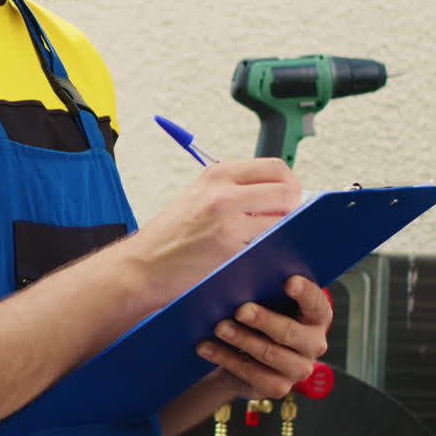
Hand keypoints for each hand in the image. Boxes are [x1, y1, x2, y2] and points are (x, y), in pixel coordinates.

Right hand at [128, 159, 300, 307]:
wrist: (142, 267)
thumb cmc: (168, 237)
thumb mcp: (198, 196)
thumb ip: (236, 190)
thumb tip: (278, 193)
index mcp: (217, 174)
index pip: (275, 168)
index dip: (289, 184)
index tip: (287, 199)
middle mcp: (224, 193)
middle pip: (286, 190)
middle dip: (293, 208)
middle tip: (284, 222)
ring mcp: (229, 222)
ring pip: (282, 220)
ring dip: (283, 232)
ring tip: (267, 241)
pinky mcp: (231, 250)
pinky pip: (269, 246)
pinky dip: (270, 251)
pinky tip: (256, 257)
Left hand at [195, 275, 330, 399]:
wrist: (243, 354)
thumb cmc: (257, 315)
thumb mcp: (264, 297)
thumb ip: (262, 285)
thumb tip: (241, 264)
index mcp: (316, 316)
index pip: (316, 303)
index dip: (304, 292)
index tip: (288, 281)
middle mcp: (314, 343)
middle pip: (290, 332)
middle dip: (264, 320)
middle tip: (240, 310)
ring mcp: (298, 369)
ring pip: (270, 354)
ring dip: (242, 339)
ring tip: (219, 327)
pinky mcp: (278, 387)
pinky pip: (251, 373)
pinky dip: (225, 358)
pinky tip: (205, 347)